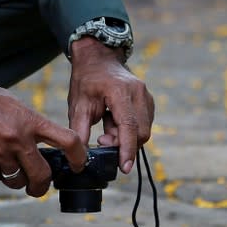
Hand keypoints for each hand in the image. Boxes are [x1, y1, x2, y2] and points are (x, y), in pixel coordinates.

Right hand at [0, 75, 85, 195]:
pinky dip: (0, 174)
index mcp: (31, 121)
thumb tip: (44, 147)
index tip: (79, 164)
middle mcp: (18, 139)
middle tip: (40, 186)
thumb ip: (32, 126)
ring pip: (18, 181)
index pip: (67, 141)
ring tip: (15, 173)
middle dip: (43, 186)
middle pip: (43, 176)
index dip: (79, 157)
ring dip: (19, 181)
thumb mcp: (16, 105)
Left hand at [68, 37, 154, 173]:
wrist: (98, 59)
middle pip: (140, 132)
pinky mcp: (148, 102)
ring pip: (143, 130)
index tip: (124, 168)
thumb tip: (80, 160)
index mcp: (120, 91)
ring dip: (126, 138)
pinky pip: (144, 125)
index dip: (127, 149)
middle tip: (102, 139)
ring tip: (106, 127)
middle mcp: (139, 93)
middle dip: (124, 144)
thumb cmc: (87, 81)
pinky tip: (114, 122)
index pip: (129, 126)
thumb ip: (80, 133)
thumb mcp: (78, 106)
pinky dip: (130, 131)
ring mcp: (147, 96)